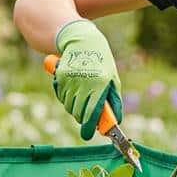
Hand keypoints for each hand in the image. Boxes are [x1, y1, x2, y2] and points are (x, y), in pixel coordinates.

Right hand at [53, 19, 122, 139]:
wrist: (83, 41)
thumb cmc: (102, 62)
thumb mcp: (113, 79)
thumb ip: (114, 101)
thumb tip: (116, 121)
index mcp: (100, 84)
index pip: (92, 112)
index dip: (89, 127)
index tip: (87, 135)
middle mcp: (84, 82)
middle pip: (78, 113)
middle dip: (82, 118)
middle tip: (86, 116)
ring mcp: (71, 79)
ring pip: (68, 106)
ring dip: (74, 107)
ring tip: (81, 97)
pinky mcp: (60, 76)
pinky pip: (61, 96)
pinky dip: (66, 97)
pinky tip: (73, 88)